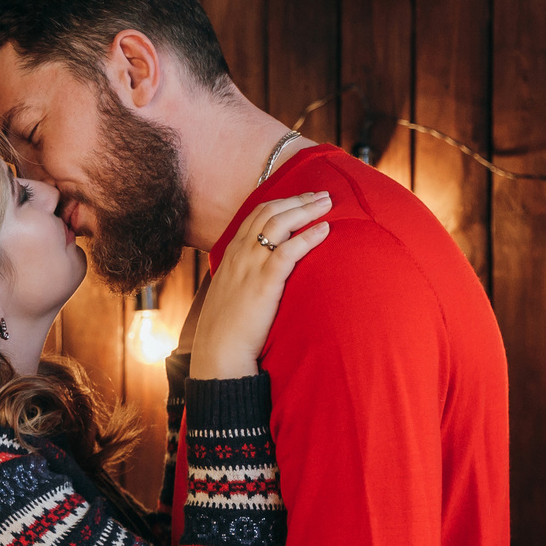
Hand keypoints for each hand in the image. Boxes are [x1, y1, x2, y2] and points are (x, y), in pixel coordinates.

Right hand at [190, 192, 331, 379]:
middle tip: (322, 194)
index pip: (257, 214)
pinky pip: (289, 251)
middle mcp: (240, 252)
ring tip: (328, 204)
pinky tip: (325, 229)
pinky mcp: (265, 282)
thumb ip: (244, 274)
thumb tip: (262, 272)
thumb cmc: (227, 326)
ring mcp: (251, 265)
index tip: (303, 197)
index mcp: (232, 252)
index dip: (283, 201)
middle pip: (271, 212)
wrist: (218, 350)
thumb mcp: (231, 290)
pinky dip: (308, 237)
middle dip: (299, 199)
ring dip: (307, 210)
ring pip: (280, 224)